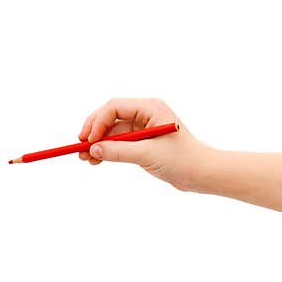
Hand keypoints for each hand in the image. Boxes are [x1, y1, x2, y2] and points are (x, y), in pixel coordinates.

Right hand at [78, 97, 208, 191]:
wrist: (202, 174)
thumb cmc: (182, 160)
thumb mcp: (147, 155)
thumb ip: (118, 151)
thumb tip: (93, 149)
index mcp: (151, 107)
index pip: (115, 107)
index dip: (97, 121)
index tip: (87, 139)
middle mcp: (147, 113)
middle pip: (111, 116)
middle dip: (95, 131)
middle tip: (80, 148)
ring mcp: (144, 127)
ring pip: (113, 131)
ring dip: (99, 143)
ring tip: (85, 158)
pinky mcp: (143, 141)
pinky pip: (119, 141)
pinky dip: (108, 149)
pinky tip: (97, 160)